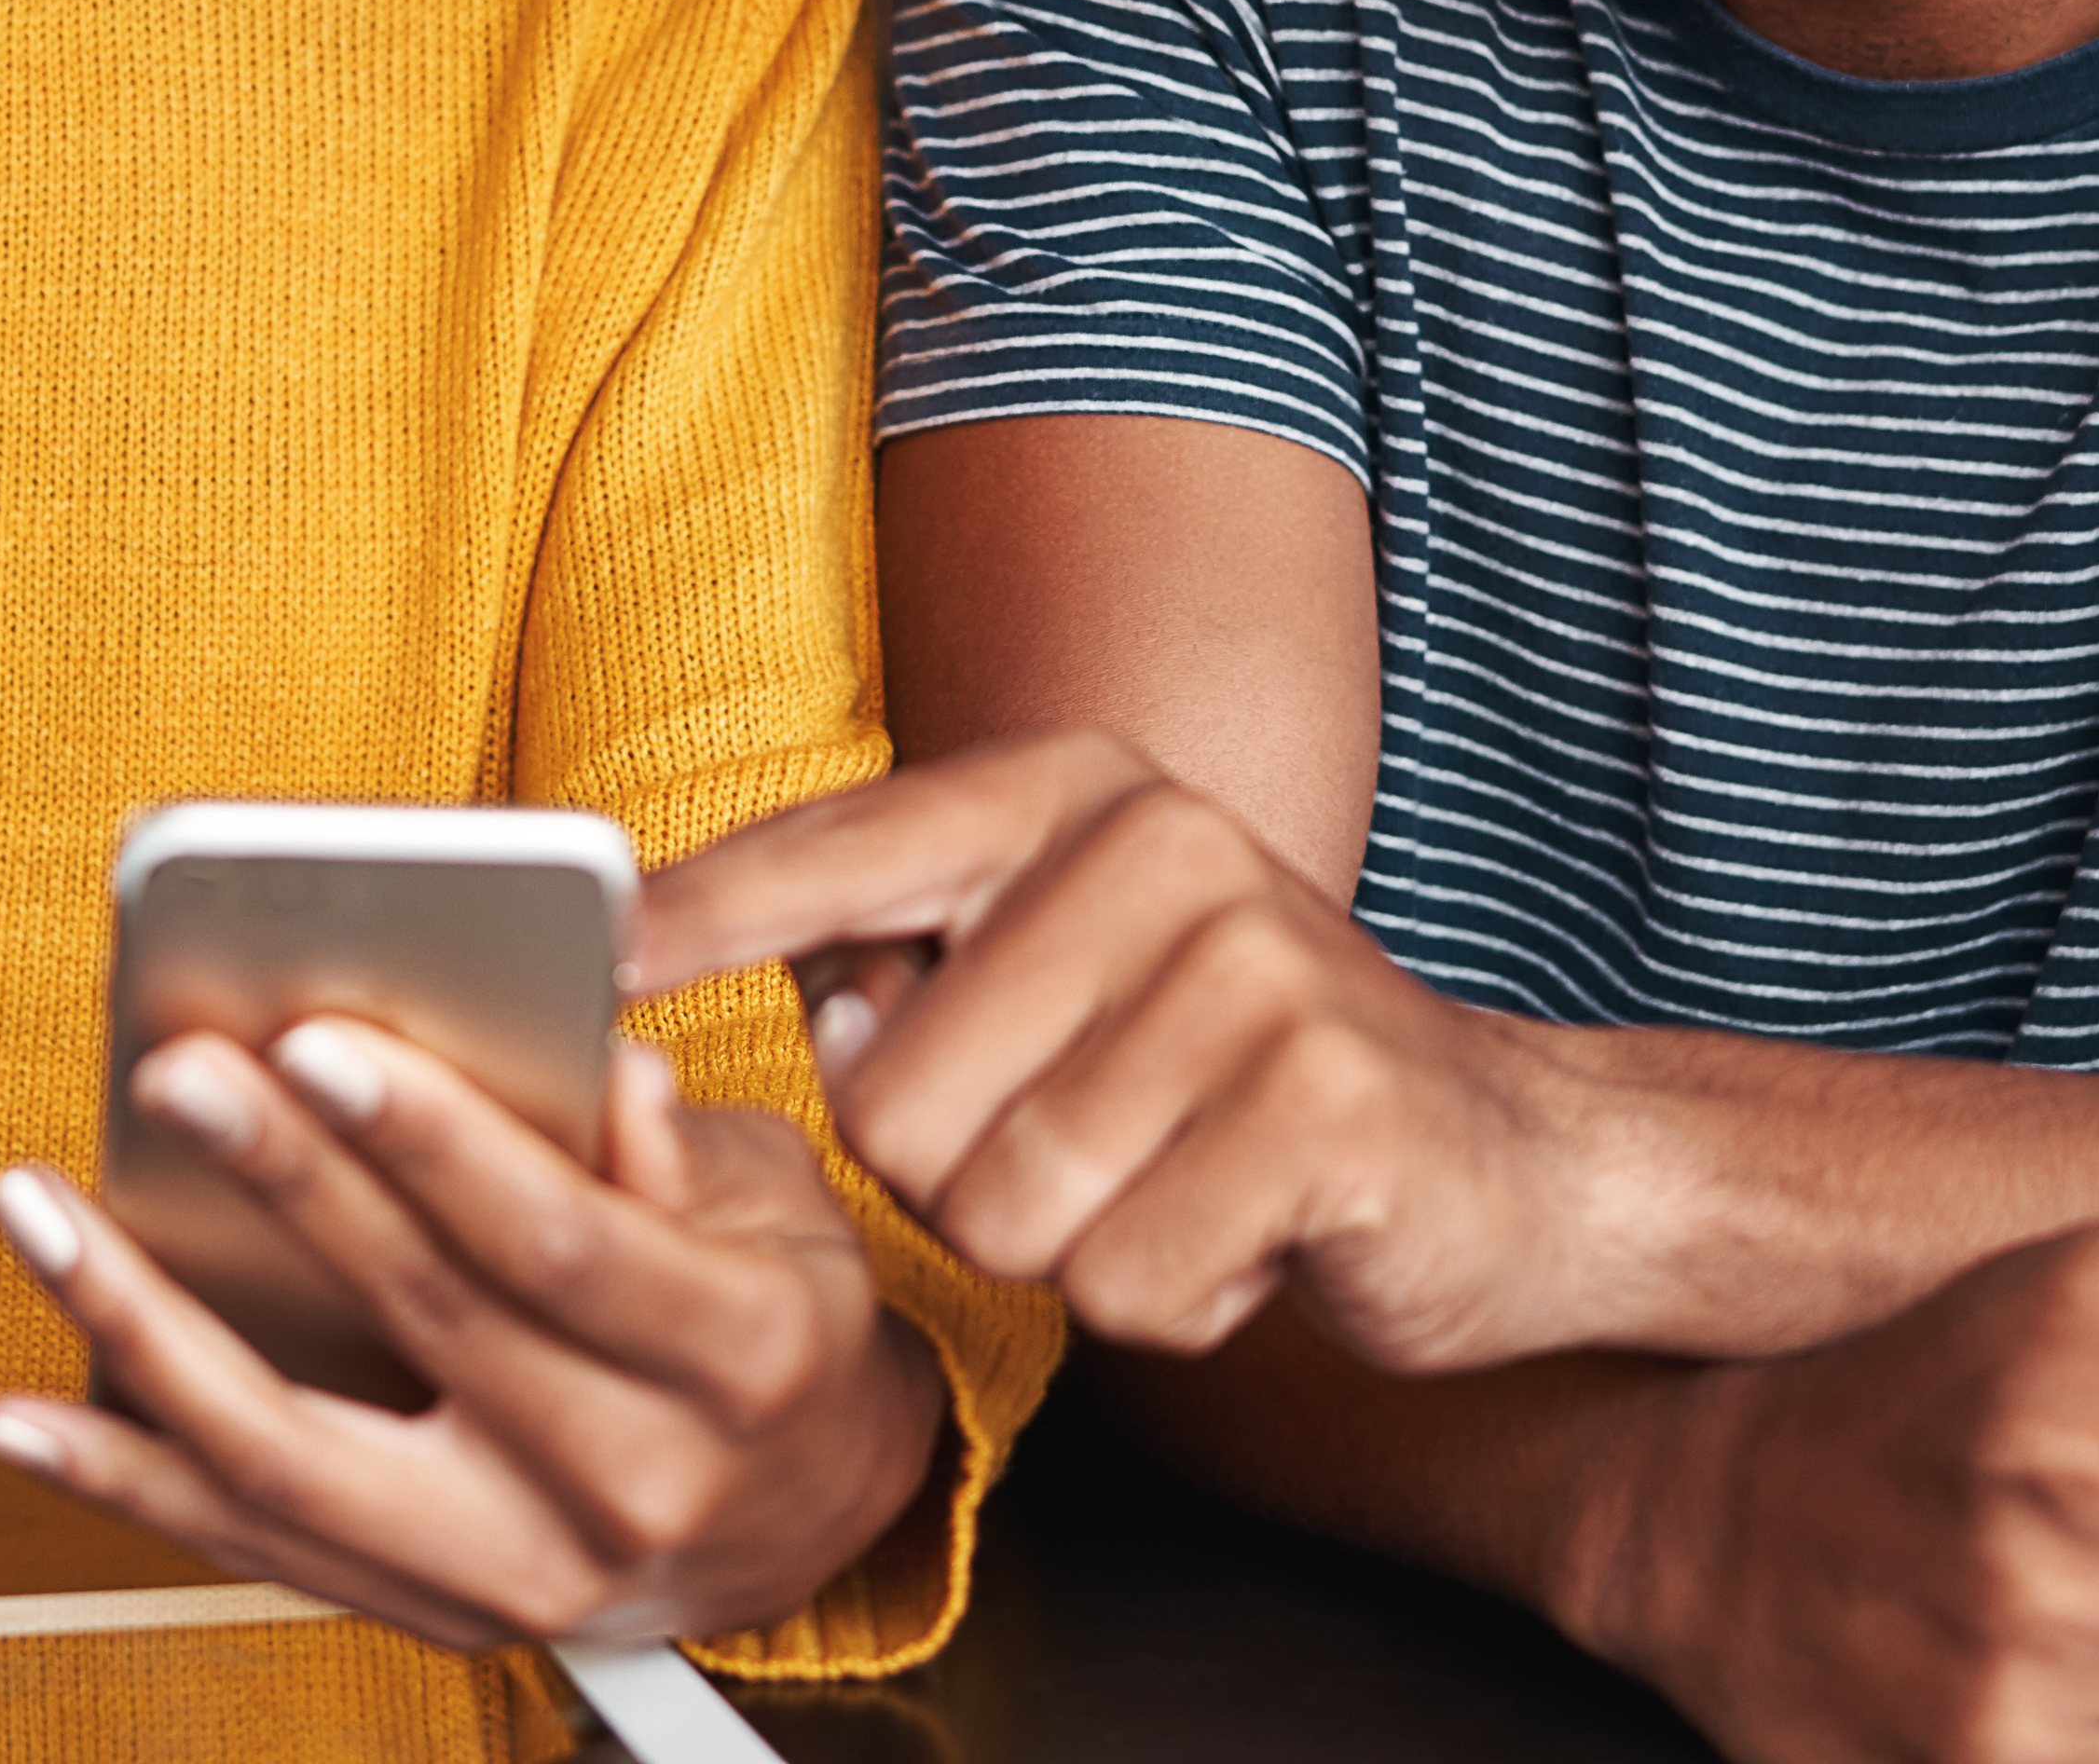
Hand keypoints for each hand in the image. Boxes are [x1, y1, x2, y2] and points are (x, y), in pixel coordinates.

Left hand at [0, 1022, 945, 1649]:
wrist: (816, 1522)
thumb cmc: (782, 1326)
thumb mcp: (780, 1203)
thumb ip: (670, 1140)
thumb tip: (587, 1058)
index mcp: (735, 1359)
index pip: (558, 1242)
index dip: (432, 1142)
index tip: (319, 1042)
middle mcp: (629, 1487)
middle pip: (420, 1322)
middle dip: (283, 1184)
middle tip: (178, 1074)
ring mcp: (523, 1573)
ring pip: (299, 1460)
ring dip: (146, 1334)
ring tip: (43, 1217)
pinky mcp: (440, 1613)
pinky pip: (259, 1546)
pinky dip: (128, 1480)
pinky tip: (29, 1410)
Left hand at [631, 729, 1604, 1370]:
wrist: (1506, 1159)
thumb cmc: (1233, 1079)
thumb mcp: (1065, 975)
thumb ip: (915, 968)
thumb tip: (808, 1011)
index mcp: (1070, 792)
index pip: (840, 848)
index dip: (703, 915)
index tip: (593, 955)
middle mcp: (1159, 844)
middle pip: (894, 1102)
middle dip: (961, 1182)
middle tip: (1094, 1149)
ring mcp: (1252, 967)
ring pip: (999, 1209)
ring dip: (1072, 1251)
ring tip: (1171, 1185)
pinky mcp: (1326, 1106)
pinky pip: (1122, 1284)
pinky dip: (1169, 1305)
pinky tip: (1244, 1239)